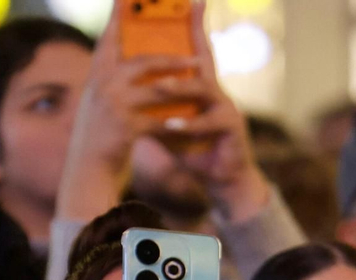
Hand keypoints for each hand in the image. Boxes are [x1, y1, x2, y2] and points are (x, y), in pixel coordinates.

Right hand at [54, 6, 201, 220]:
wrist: (86, 175)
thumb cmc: (98, 142)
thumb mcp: (99, 107)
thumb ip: (113, 86)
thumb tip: (131, 67)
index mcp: (95, 77)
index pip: (109, 39)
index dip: (120, 16)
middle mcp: (101, 86)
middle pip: (141, 61)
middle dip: (170, 58)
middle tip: (194, 56)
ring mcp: (113, 106)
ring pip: (156, 88)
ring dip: (182, 84)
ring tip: (203, 80)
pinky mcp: (125, 127)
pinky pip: (160, 119)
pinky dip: (178, 121)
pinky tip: (194, 120)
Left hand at [148, 3, 269, 218]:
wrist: (221, 178)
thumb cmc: (195, 148)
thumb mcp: (169, 123)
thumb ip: (153, 106)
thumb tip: (122, 92)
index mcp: (201, 85)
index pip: (195, 48)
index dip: (194, 24)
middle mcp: (217, 90)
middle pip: (202, 59)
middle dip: (190, 41)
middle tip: (158, 36)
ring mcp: (227, 107)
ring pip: (202, 89)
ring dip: (179, 88)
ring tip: (159, 87)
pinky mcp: (232, 127)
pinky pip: (208, 122)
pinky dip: (188, 126)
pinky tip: (171, 127)